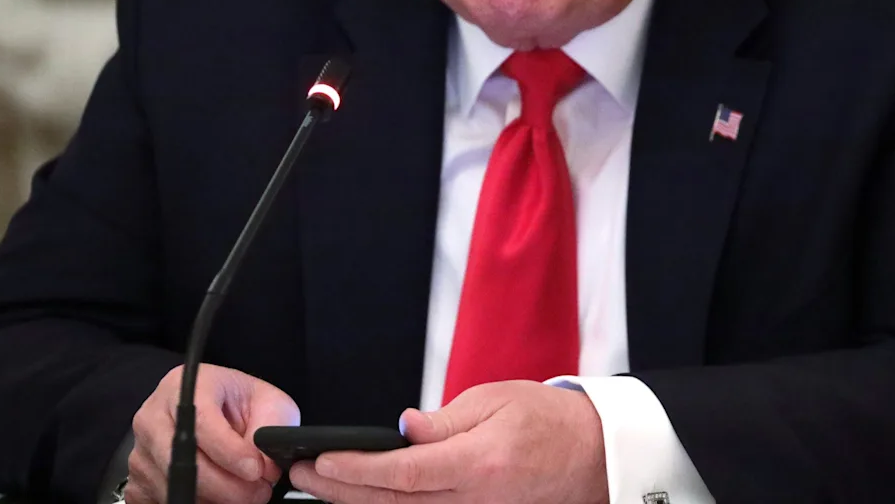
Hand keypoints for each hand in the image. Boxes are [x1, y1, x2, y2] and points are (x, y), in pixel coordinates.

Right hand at [125, 364, 300, 503]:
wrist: (222, 411)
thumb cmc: (241, 404)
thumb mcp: (267, 402)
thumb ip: (268, 429)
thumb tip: (265, 467)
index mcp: (186, 385)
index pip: (201, 421)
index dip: (229, 451)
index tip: (255, 469)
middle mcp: (155, 415)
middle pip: (181, 460)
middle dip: (225, 484)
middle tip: (257, 491)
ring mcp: (141, 449)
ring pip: (172, 485)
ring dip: (214, 498)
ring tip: (244, 493)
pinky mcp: (137, 478)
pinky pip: (159, 500)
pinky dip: (193, 503)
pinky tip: (215, 497)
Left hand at [290, 380, 607, 503]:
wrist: (593, 455)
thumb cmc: (548, 420)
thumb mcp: (496, 400)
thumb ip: (445, 420)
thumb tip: (401, 429)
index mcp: (479, 464)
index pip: (401, 474)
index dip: (354, 470)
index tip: (319, 461)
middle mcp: (475, 501)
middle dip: (340, 492)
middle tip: (300, 477)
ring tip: (319, 489)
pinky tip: (363, 500)